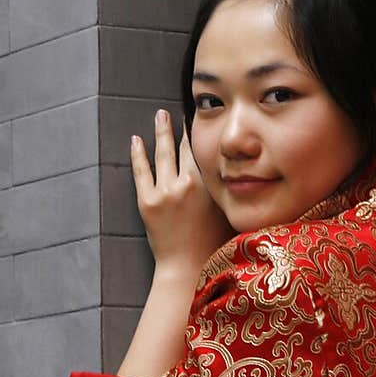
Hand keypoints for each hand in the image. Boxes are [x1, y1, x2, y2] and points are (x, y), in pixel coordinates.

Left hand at [130, 109, 233, 278]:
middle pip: (183, 148)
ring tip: (160, 115)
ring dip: (161, 132)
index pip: (203, 150)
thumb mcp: (228, 211)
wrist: (186, 268)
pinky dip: (138, 154)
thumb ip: (230, 189)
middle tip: (180, 109)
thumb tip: (239, 169)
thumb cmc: (212, 244)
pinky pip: (141, 171)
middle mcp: (186, 183)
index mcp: (208, 184)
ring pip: (162, 154)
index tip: (200, 117)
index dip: (200, 133)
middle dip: (182, 128)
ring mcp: (164, 192)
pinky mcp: (146, 201)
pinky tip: (136, 139)